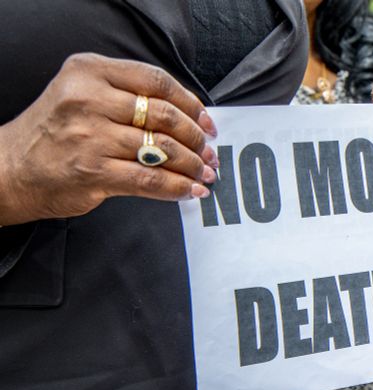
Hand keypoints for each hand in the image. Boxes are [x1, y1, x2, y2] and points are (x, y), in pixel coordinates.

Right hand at [0, 53, 216, 225]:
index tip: (208, 122)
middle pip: (164, 115)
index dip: (191, 103)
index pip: (156, 80)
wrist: (11, 169)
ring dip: (193, 166)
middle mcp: (87, 99)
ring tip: (205, 174)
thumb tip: (189, 117)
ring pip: (162, 150)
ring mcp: (89, 136)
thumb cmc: (56, 133)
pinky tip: (190, 191)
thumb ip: (127, 96)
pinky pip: (150, 180)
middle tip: (210, 154)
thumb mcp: (82, 95)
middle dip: (197, 138)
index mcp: (88, 72)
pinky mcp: (93, 172)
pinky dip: (177, 187)